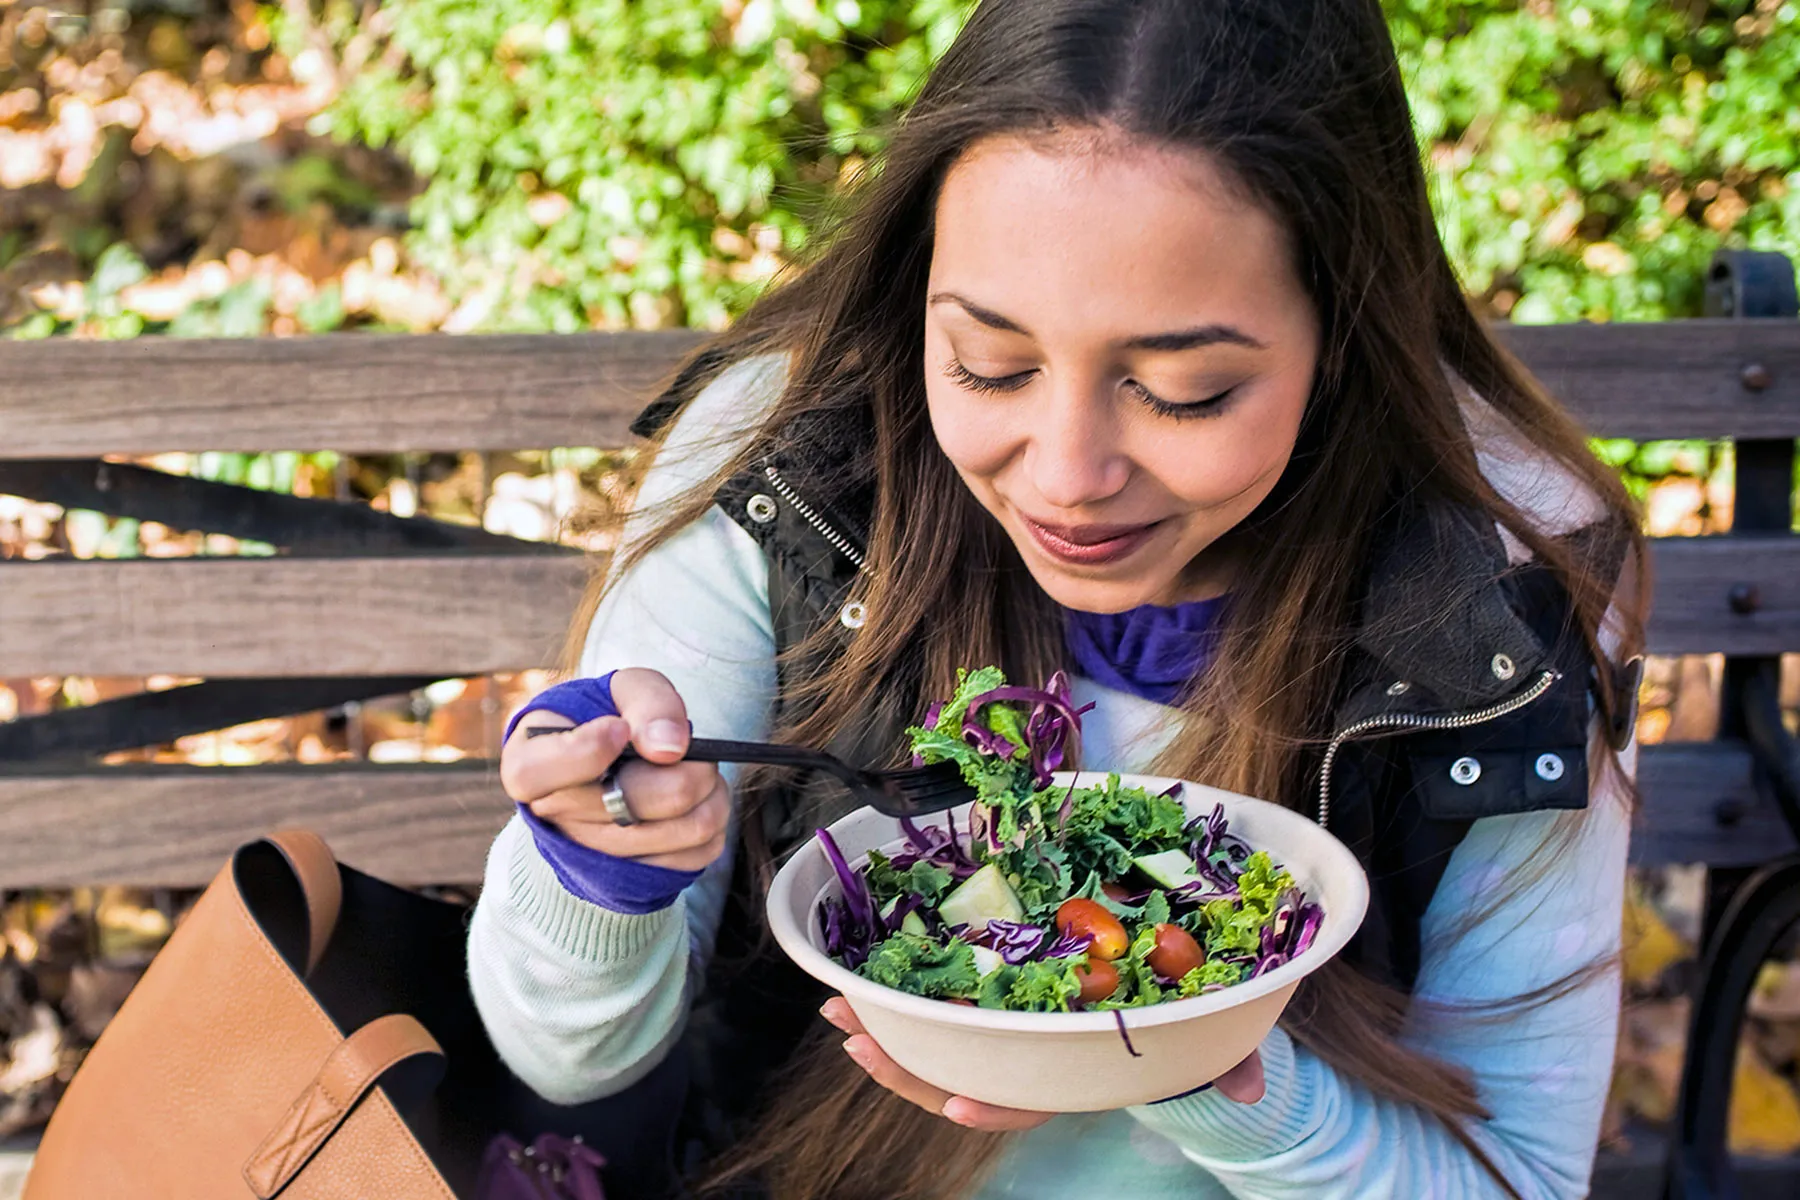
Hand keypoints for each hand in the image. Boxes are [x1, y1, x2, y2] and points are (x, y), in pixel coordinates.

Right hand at [500, 668, 729, 870]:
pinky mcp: (633, 878)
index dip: (585, 752)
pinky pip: (696, 855)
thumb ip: (646, 702)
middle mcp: (553, 816)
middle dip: (687, 768)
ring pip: (681, 830)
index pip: (536, 773)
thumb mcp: (623, 690)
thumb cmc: (611, 716)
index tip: (619, 728)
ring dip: (709, 793)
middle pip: (635, 802)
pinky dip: (713, 821)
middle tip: (696, 751)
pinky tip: (700, 801)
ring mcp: (592, 853)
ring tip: (701, 771)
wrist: (613, 760)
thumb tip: (670, 747)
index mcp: (528, 763)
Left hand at [820, 997, 1266, 1127]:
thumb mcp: (1207, 1043)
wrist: (1163, 999)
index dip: (992, 1108)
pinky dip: (900, 997)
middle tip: (855, 1039)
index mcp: (1072, 1074)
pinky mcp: (989, 997)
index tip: (953, 1106)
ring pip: (936, 1048)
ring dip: (884, 1031)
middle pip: (960, 1077)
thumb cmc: (1178, 1028)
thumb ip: (1227, 1064)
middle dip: (904, 1066)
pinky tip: (862, 983)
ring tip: (837, 1011)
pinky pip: (938, 1005)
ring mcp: (1003, 1033)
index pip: (1029, 1102)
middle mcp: (1029, 1060)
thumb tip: (1250, 1087)